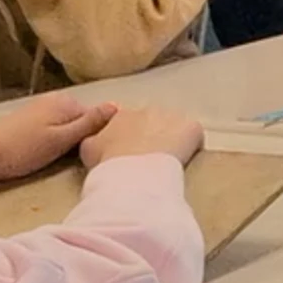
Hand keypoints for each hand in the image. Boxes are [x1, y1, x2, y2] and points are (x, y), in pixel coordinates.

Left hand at [0, 94, 110, 200]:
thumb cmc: (23, 151)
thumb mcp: (61, 141)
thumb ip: (90, 123)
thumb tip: (117, 106)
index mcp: (68, 102)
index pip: (99, 117)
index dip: (97, 137)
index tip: (92, 155)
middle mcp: (55, 99)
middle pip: (82, 119)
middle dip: (82, 137)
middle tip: (74, 159)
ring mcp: (40, 107)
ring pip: (67, 124)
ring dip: (67, 140)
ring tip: (59, 158)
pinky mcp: (28, 118)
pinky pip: (53, 126)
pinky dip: (53, 139)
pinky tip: (45, 152)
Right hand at [77, 102, 205, 168]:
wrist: (134, 172)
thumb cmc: (108, 164)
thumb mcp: (88, 149)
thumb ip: (93, 138)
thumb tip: (97, 137)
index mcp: (123, 114)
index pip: (129, 122)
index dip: (132, 138)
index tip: (132, 153)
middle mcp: (149, 109)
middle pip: (154, 122)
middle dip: (153, 136)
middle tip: (149, 158)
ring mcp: (173, 117)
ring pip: (175, 127)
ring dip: (173, 140)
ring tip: (166, 160)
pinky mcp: (192, 128)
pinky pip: (194, 136)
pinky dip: (192, 146)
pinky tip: (184, 160)